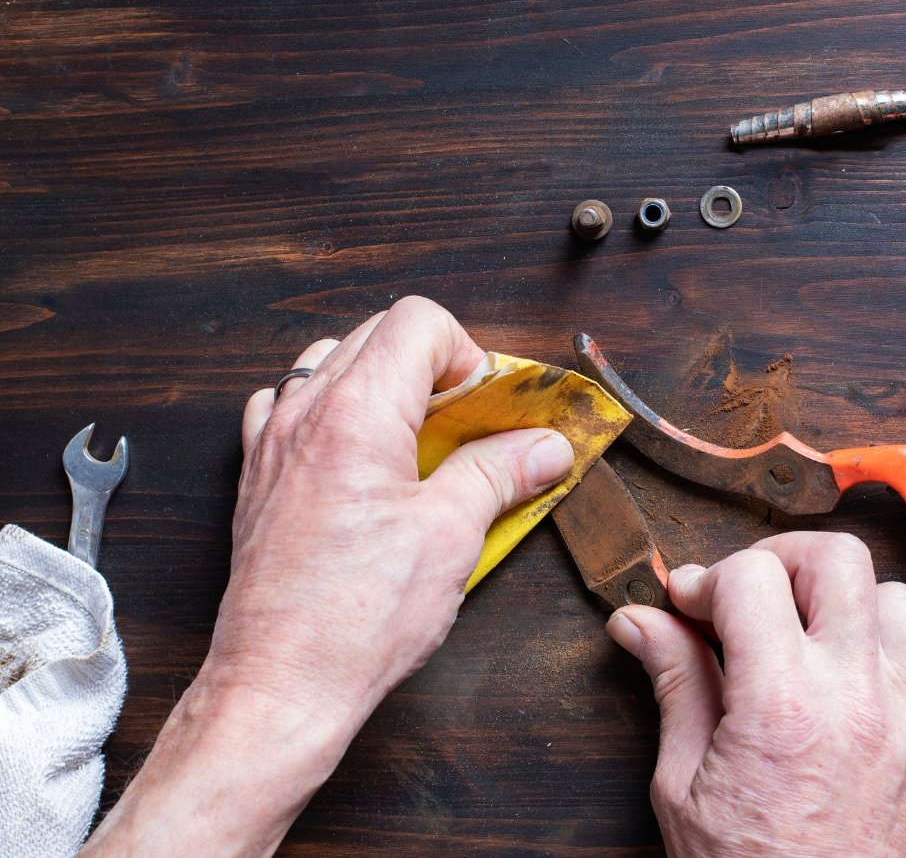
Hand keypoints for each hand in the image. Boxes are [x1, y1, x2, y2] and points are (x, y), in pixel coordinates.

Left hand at [219, 295, 571, 715]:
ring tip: (420, 441)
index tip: (491, 406)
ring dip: (384, 385)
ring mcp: (273, 444)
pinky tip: (364, 464)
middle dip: (435, 367)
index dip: (468, 353)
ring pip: (333, 365)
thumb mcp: (453, 535)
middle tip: (473, 424)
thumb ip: (501, 472)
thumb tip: (546, 447)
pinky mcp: (258, 479)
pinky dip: (334, 415)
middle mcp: (305, 414)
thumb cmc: (357, 618)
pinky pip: (292, 409)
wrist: (282, 684)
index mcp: (356, 412)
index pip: (417, 322)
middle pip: (377, 335)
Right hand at [607, 531, 905, 856]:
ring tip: (803, 636)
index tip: (688, 606)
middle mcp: (856, 699)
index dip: (706, 580)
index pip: (748, 579)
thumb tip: (642, 623)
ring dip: (846, 602)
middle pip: (838, 560)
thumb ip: (674, 686)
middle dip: (782, 562)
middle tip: (748, 595)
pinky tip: (851, 679)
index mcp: (781, 705)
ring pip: (898, 599)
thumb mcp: (682, 786)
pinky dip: (892, 652)